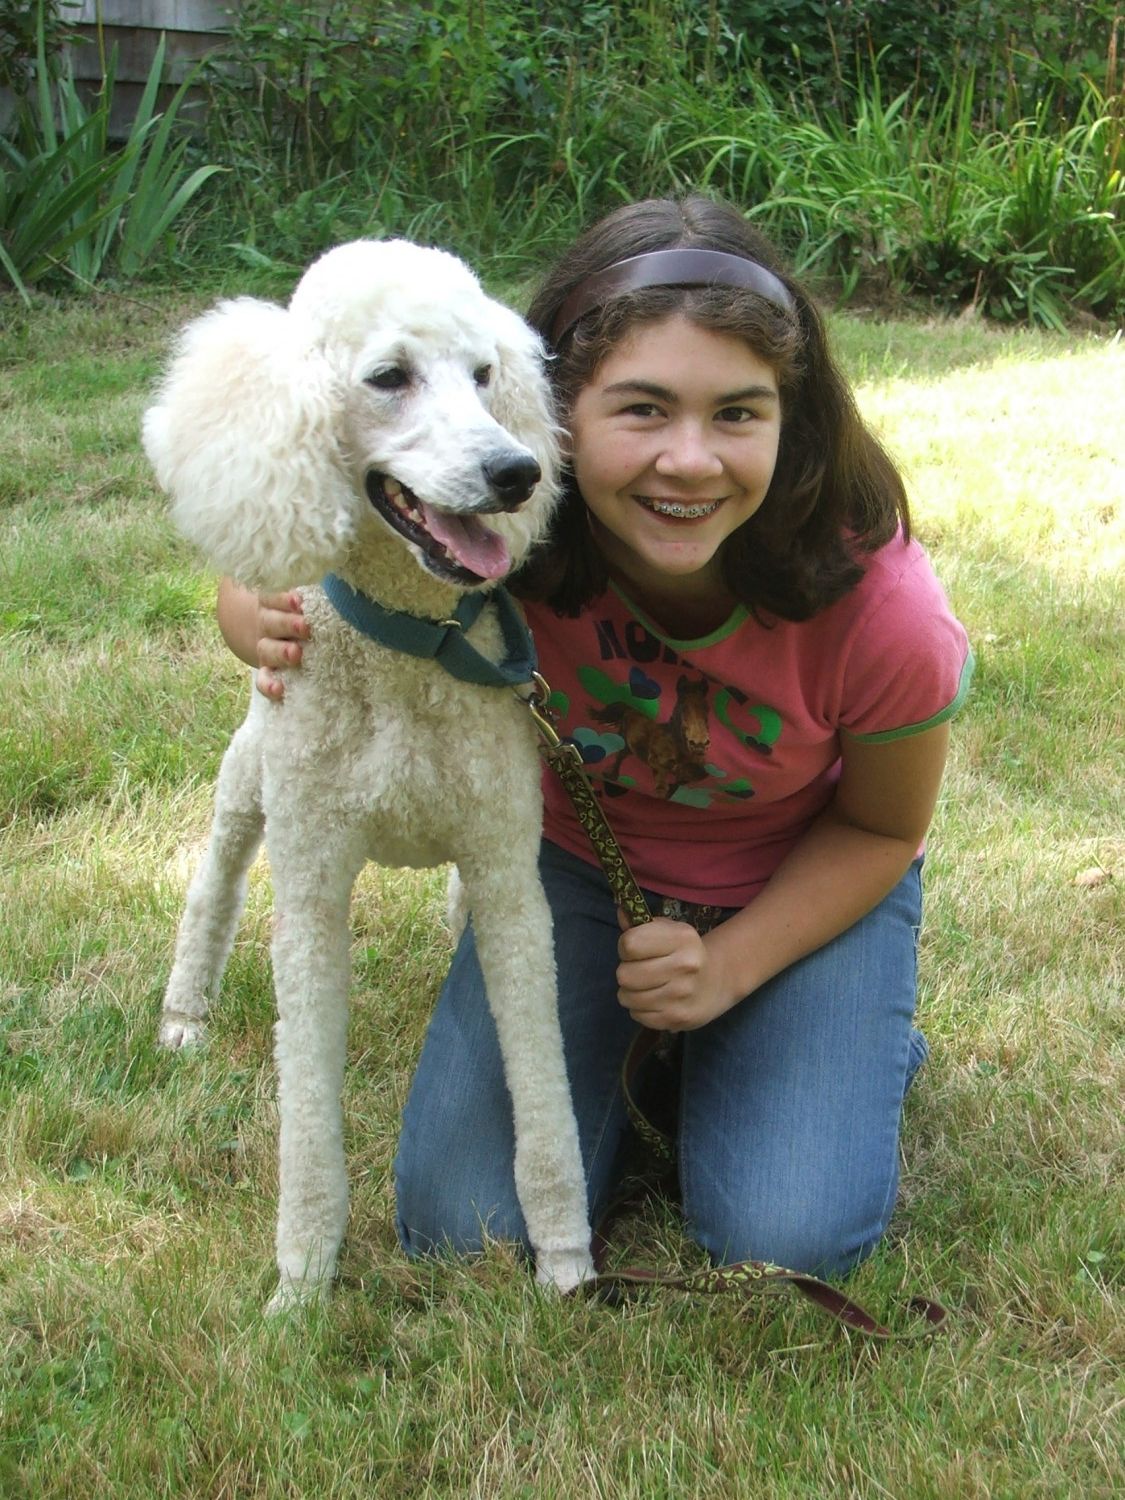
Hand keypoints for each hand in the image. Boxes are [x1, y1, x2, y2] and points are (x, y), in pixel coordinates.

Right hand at [254, 590, 308, 699]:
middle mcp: (267, 625)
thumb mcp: (299, 600)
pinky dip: (269, 685)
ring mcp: (266, 649)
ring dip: (281, 652)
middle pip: (271, 622)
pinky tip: (279, 690)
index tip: (299, 601)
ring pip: (267, 649)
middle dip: (287, 624)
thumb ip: (313, 594)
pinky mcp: (267, 671)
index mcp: (272, 603)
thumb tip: (340, 585)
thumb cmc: (296, 611)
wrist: (272, 631)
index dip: (284, 599)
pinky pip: (263, 679)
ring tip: (296, 654)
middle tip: (305, 627)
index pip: (272, 597)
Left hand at [615, 912, 737, 1031]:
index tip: (634, 949)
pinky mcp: (676, 1018)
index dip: (625, 946)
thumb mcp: (668, 930)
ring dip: (630, 992)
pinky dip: (640, 1009)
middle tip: (639, 970)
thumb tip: (622, 911)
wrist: (716, 982)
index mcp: (681, 938)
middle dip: (626, 971)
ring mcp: (681, 995)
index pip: (630, 944)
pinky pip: (637, 1015)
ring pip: (627, 997)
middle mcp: (684, 966)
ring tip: (645, 986)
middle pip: (624, 974)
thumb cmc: (683, 952)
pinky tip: (654, 1000)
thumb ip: (641, 923)